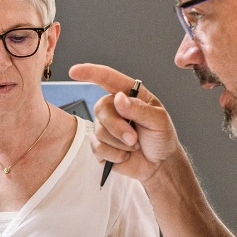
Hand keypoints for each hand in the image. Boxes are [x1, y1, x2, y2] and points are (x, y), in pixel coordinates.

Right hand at [69, 63, 180, 181]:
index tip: (75, 71)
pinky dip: (114, 154)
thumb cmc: (161, 138)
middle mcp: (114, 108)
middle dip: (117, 126)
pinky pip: (97, 147)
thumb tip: (118, 98)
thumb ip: (139, 109)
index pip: (108, 79)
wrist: (159, 165)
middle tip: (134, 138)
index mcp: (129, 95)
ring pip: (99, 131)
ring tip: (134, 146)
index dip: (90, 73)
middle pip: (100, 108)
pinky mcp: (100, 145)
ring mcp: (105, 126)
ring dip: (119, 143)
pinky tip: (125, 155)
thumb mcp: (158, 120)